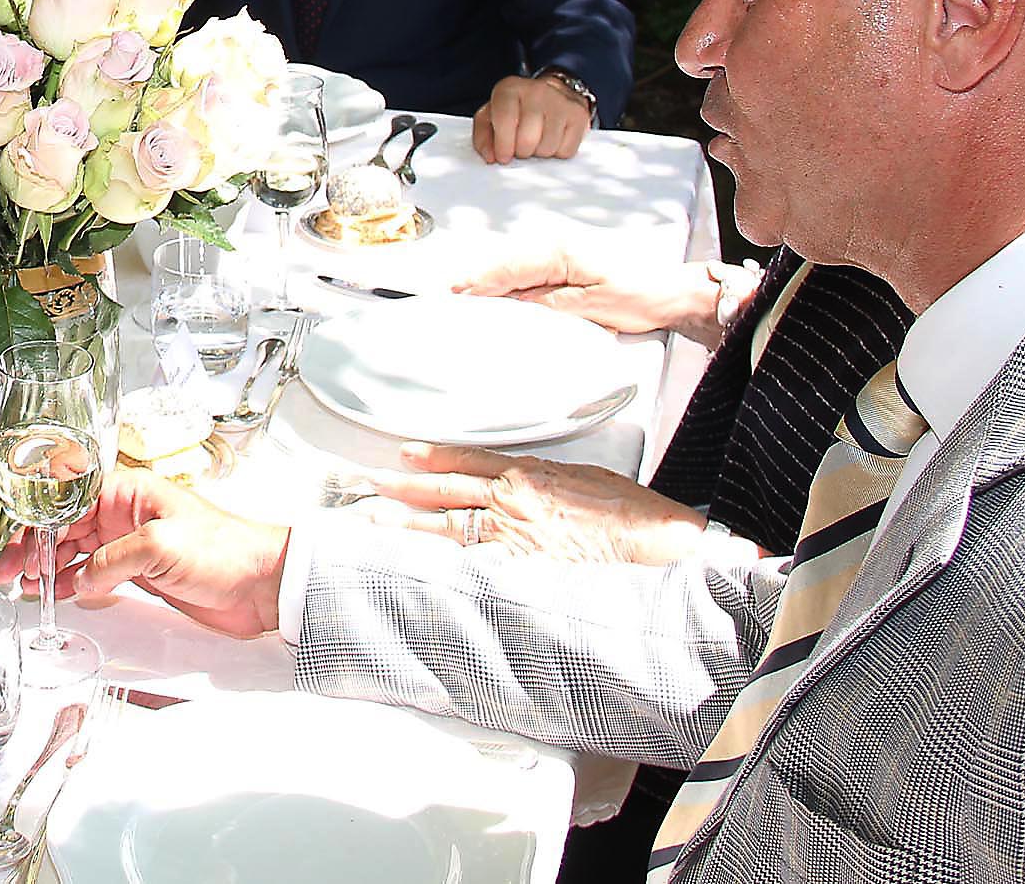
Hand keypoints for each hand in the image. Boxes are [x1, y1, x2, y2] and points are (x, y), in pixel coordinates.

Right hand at [0, 467, 287, 637]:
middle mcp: (127, 515)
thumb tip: (80, 579)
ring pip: (78, 553)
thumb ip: (112, 561)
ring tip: (27, 589)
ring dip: (50, 570)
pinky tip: (59, 594)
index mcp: (129, 493)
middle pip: (66, 528)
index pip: (68, 503)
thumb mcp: (160, 548)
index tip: (17, 550)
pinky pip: (97, 575)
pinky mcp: (142, 574)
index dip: (37, 526)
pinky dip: (76, 585)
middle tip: (10, 575)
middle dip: (34, 551)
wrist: (263, 586)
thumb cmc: (225, 550)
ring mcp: (133, 545)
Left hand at [369, 442, 749, 565]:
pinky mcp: (519, 569)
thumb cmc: (631, 513)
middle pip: (446, 491)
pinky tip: (414, 564)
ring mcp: (512, 537)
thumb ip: (549, 480)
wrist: (654, 542)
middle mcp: (512, 501)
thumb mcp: (586, 479)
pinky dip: (441, 564)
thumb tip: (529, 483)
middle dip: (404, 489)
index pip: (468, 461)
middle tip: (369, 486)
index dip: (434, 457)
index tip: (406, 455)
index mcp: (528, 473)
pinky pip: (470, 565)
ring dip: (408, 523)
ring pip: (447, 526)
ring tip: (375, 520)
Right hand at [449, 242, 727, 342]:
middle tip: (447, 295)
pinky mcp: (565, 264)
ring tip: (463, 294)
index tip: (456, 294)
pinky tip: (497, 294)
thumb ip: (552, 304)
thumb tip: (517, 305)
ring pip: (514, 267)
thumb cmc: (641, 294)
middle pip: (506, 264)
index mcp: (561, 252)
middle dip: (477, 280)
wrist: (672, 291)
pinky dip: (509, 282)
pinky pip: (528, 272)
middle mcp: (556, 246)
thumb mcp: (595, 306)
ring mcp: (560, 253)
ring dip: (491, 282)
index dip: (481, 283)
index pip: (510, 269)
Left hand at [470, 74, 594, 163]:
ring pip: (547, 148)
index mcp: (509, 88)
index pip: (504, 119)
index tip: (503, 156)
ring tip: (536, 140)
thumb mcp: (491, 117)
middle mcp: (537, 90)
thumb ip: (483, 137)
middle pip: (527, 139)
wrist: (552, 94)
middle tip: (520, 146)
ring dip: (539, 152)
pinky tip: (552, 139)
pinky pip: (565, 151)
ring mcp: (561, 102)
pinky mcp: (579, 115)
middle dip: (521, 151)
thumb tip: (491, 157)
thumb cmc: (516, 110)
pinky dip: (557, 152)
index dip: (502, 144)